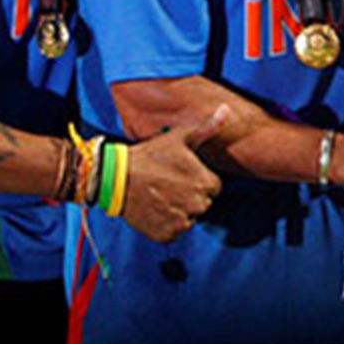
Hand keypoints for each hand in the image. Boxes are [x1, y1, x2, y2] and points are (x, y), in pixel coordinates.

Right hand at [121, 104, 228, 241]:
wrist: (117, 177)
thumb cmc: (151, 155)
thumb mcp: (181, 138)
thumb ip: (208, 127)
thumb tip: (227, 108)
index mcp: (206, 183)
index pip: (213, 187)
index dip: (198, 180)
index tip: (182, 175)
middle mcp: (197, 204)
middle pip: (202, 204)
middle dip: (190, 197)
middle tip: (169, 185)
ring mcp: (181, 221)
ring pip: (188, 219)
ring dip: (179, 212)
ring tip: (161, 197)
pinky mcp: (165, 235)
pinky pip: (174, 233)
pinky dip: (166, 226)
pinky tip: (155, 210)